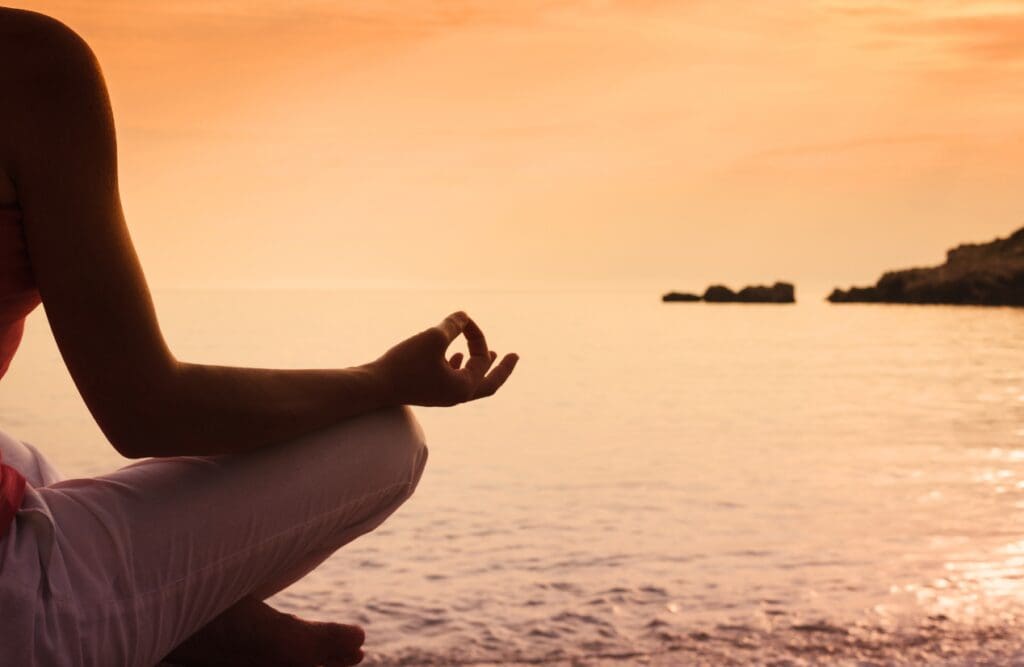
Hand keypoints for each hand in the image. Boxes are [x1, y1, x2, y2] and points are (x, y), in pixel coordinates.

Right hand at [373, 311, 518, 406]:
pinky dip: (458, 367)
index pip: (482, 359)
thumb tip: (464, 316)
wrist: (372, 387)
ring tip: (490, 353)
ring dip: (479, 366)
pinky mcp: (426, 391)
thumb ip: (452, 325)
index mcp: (464, 388)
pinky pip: (452, 380)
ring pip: (469, 382)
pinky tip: (454, 357)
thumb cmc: (404, 364)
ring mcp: (441, 396)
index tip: (463, 320)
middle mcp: (456, 396)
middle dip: (502, 368)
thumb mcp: (433, 338)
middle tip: (515, 357)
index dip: (477, 335)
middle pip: (488, 384)